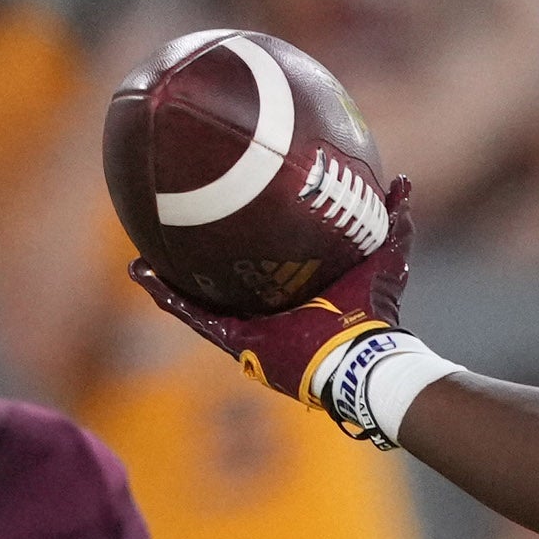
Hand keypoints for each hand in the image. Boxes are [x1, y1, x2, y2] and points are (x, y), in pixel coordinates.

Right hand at [131, 187, 416, 406]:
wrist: (364, 358)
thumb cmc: (376, 315)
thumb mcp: (384, 258)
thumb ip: (393, 221)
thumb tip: (400, 180)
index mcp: (296, 294)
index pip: (263, 267)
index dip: (244, 247)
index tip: (226, 217)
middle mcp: (269, 313)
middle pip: (225, 285)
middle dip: (200, 264)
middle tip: (173, 232)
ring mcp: (250, 329)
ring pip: (199, 301)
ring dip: (168, 280)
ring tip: (138, 259)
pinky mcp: (238, 343)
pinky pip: (194, 317)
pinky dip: (167, 296)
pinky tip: (142, 273)